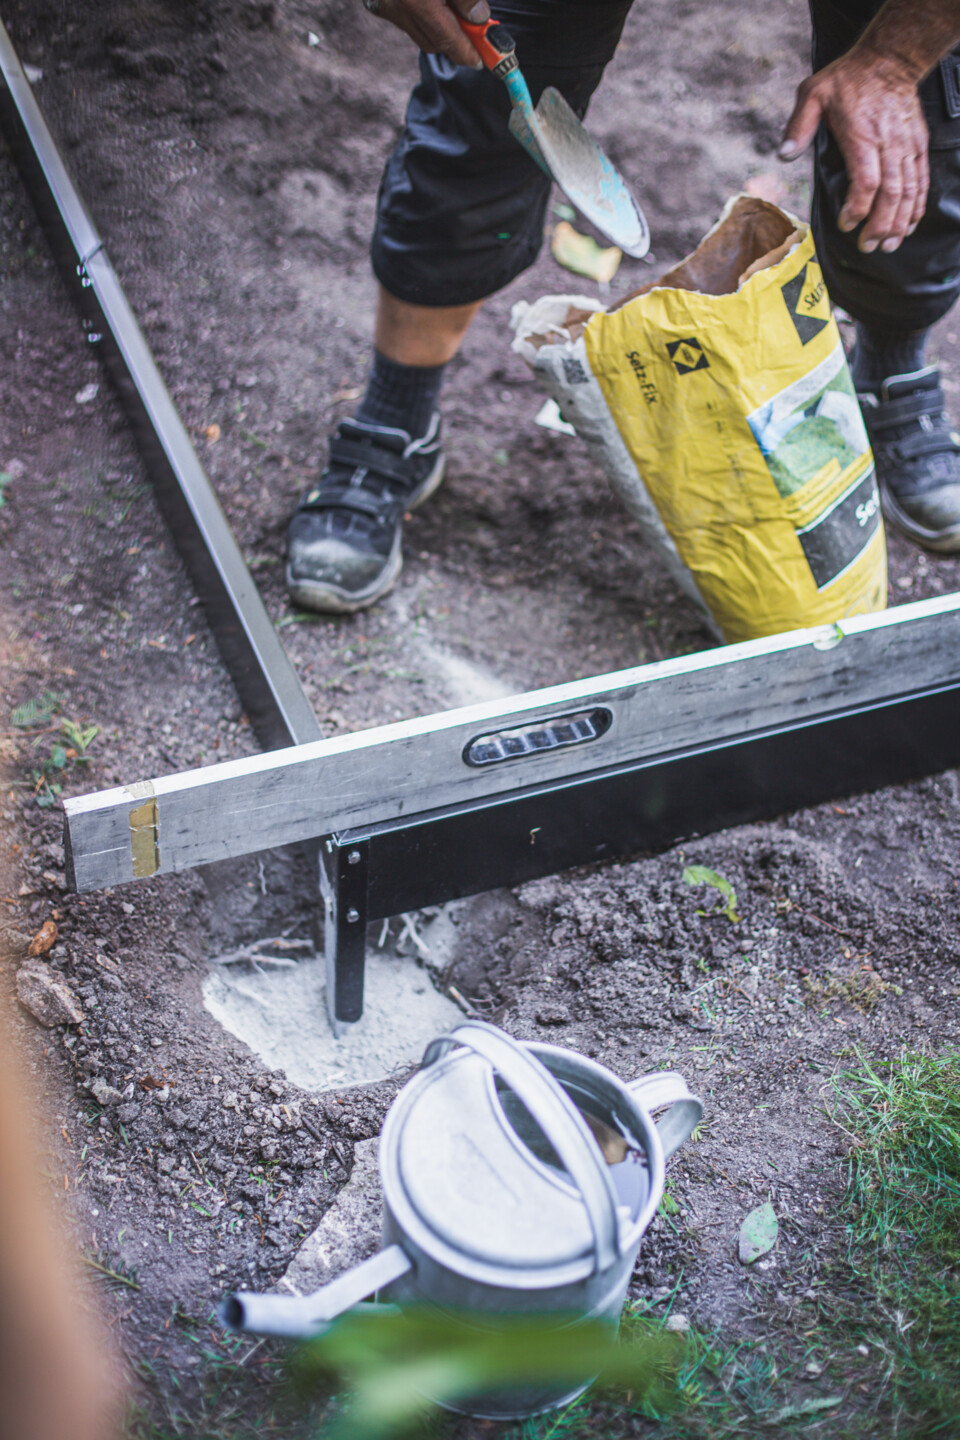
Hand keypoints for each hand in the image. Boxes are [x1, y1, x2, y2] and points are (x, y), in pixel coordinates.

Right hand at [362, 0, 490, 68]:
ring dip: (438, 27)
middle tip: (475, 31)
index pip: (446, 38)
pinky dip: (420, 15)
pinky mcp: (375, 1)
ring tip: (452, 10)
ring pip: (418, 32)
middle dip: (455, 41)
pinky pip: (403, 18)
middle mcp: (395, 6)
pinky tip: (430, 1)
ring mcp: (383, 5)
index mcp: (417, 0)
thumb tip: (478, 18)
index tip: (482, 59)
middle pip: (433, 42)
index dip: (467, 51)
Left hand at [779, 49, 928, 252]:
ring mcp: (906, 145)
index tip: (845, 224)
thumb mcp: (814, 92)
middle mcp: (888, 143)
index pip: (866, 182)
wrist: (890, 58)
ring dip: (899, 222)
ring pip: (909, 191)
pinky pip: (921, 180)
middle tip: (867, 247)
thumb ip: (798, 124)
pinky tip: (908, 226)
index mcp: (862, 135)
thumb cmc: (848, 78)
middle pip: (891, 194)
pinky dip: (917, 206)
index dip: (857, 209)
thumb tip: (783, 154)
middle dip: (880, 226)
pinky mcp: (918, 145)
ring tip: (888, 245)